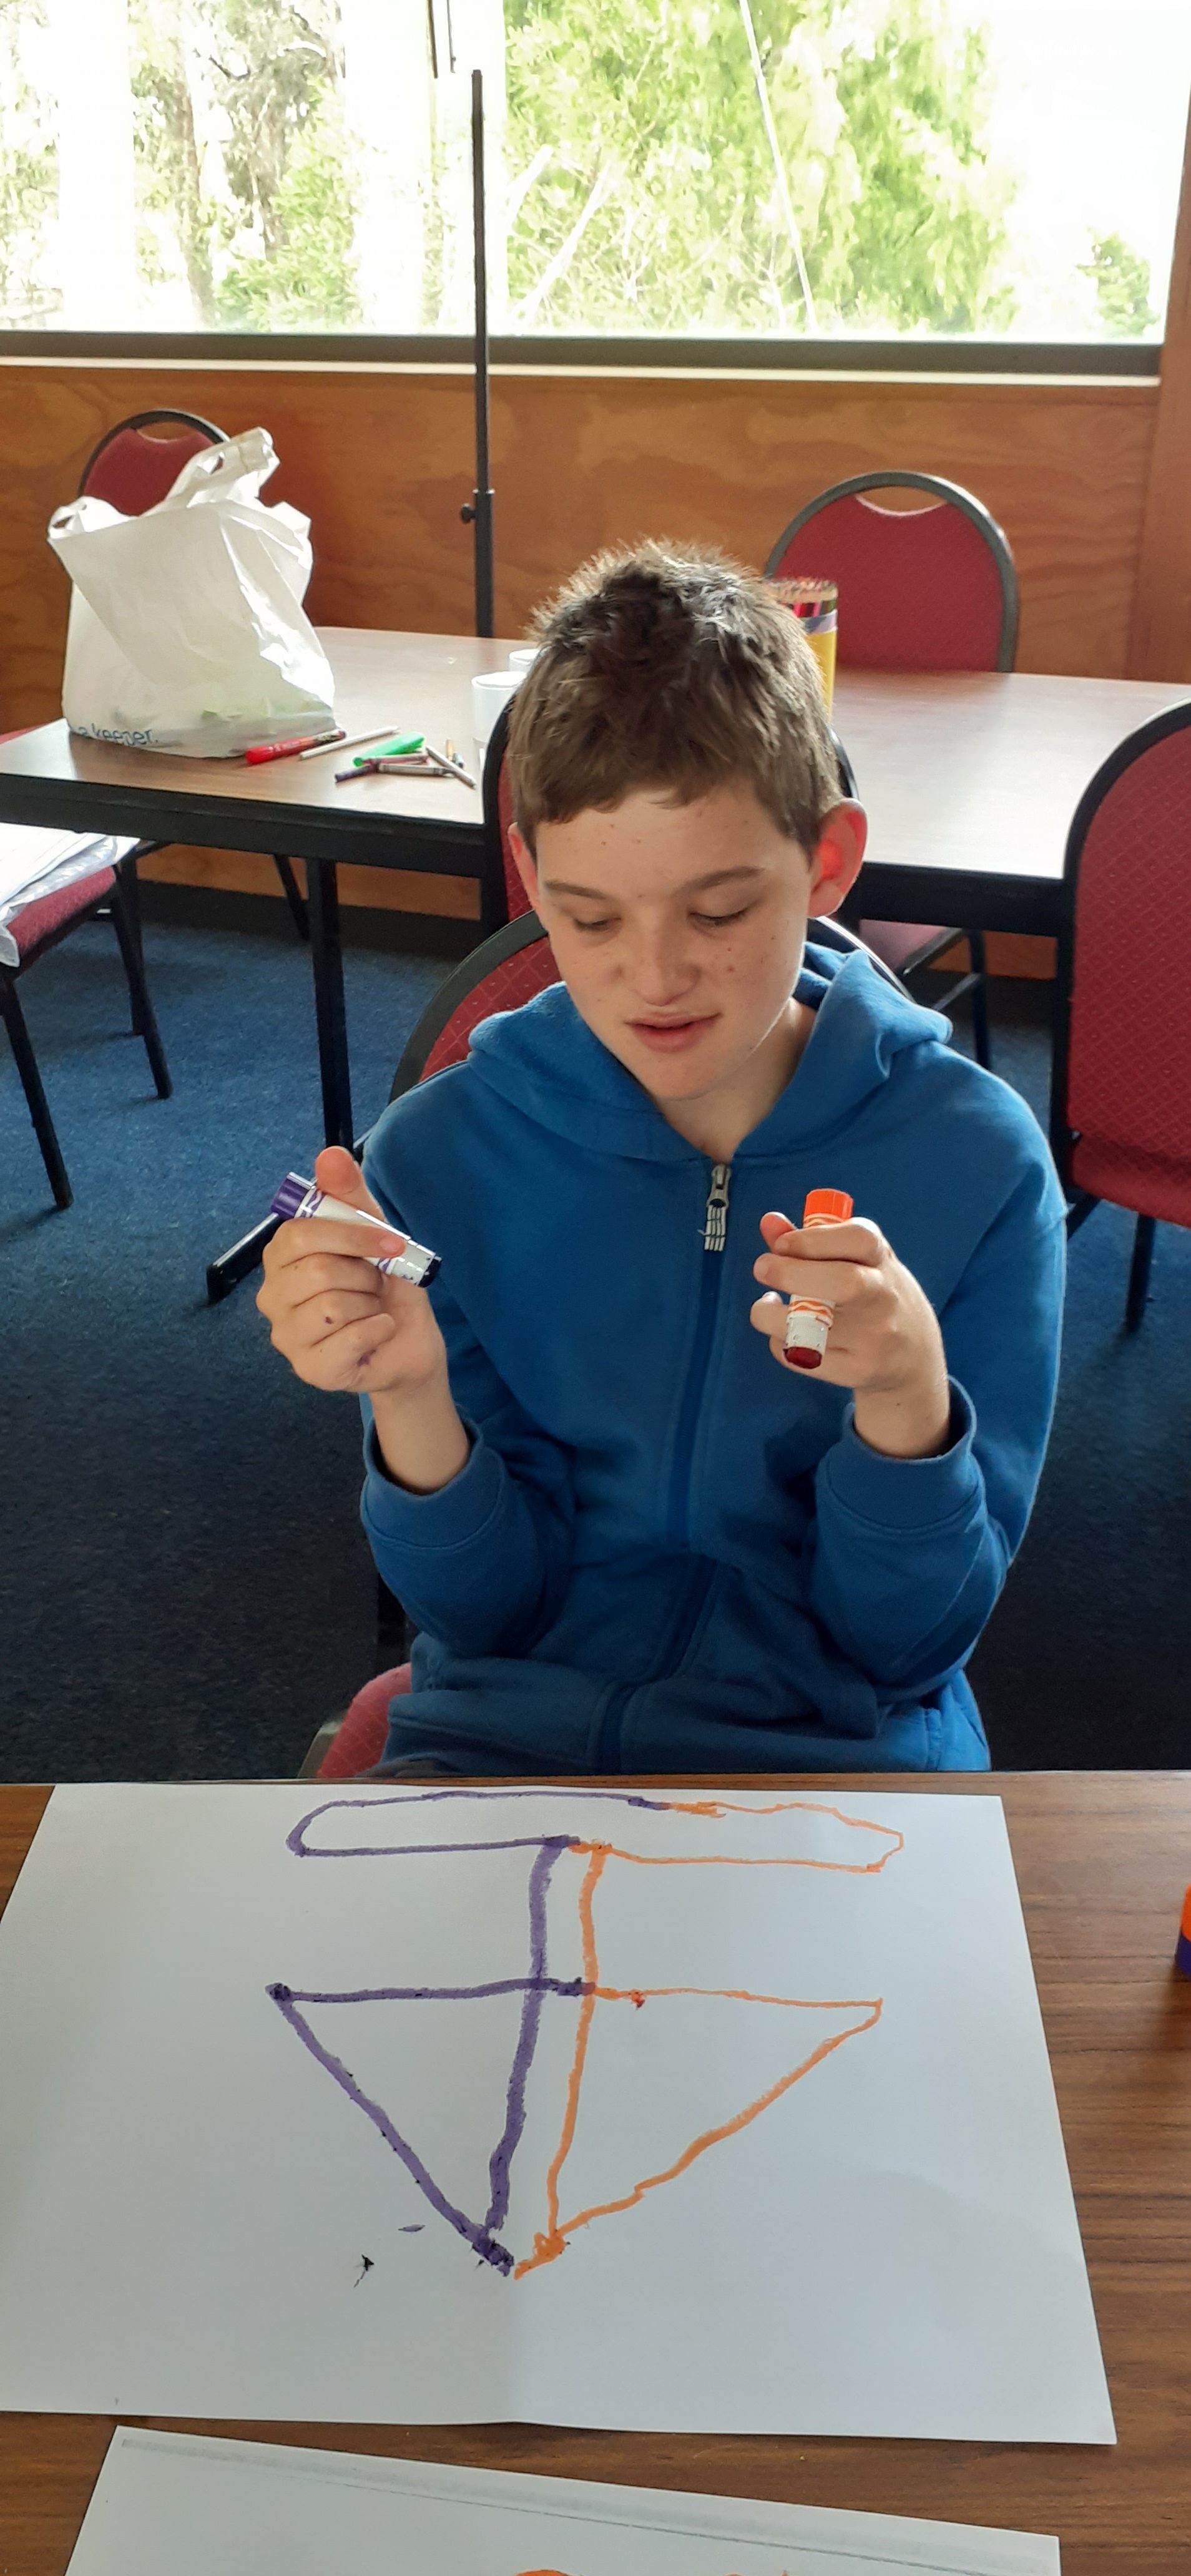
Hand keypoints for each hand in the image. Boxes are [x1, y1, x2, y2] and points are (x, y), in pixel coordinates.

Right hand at [257, 1146, 447, 1398]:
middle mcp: (272, 1297)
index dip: (351, 1234)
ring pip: (332, 1307)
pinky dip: (377, 1330)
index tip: (391, 1243)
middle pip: (317, 1271)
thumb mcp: (373, 1235)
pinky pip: (347, 1339)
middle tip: (374, 1285)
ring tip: (371, 1309)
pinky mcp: (309, 1370)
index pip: (299, 1233)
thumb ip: (349, 1196)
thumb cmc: (383, 1287)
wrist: (407, 1342)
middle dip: (363, 1275)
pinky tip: (377, 1332)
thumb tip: (330, 1154)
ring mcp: (286, 1337)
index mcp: (281, 1258)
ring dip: (370, 1305)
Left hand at [750, 1209, 952, 1458]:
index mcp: (883, 1261)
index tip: (781, 1243)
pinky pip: (801, 1356)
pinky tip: (786, 1333)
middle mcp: (884, 1298)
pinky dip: (780, 1342)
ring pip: (811, 1325)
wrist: (914, 1360)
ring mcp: (874, 1338)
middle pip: (843, 1283)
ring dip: (771, 1314)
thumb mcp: (859, 1261)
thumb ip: (813, 1240)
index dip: (812, 1238)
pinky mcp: (858, 1370)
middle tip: (762, 1268)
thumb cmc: (875, 1297)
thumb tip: (768, 1221)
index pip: (858, 1239)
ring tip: (770, 1304)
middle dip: (791, 1273)